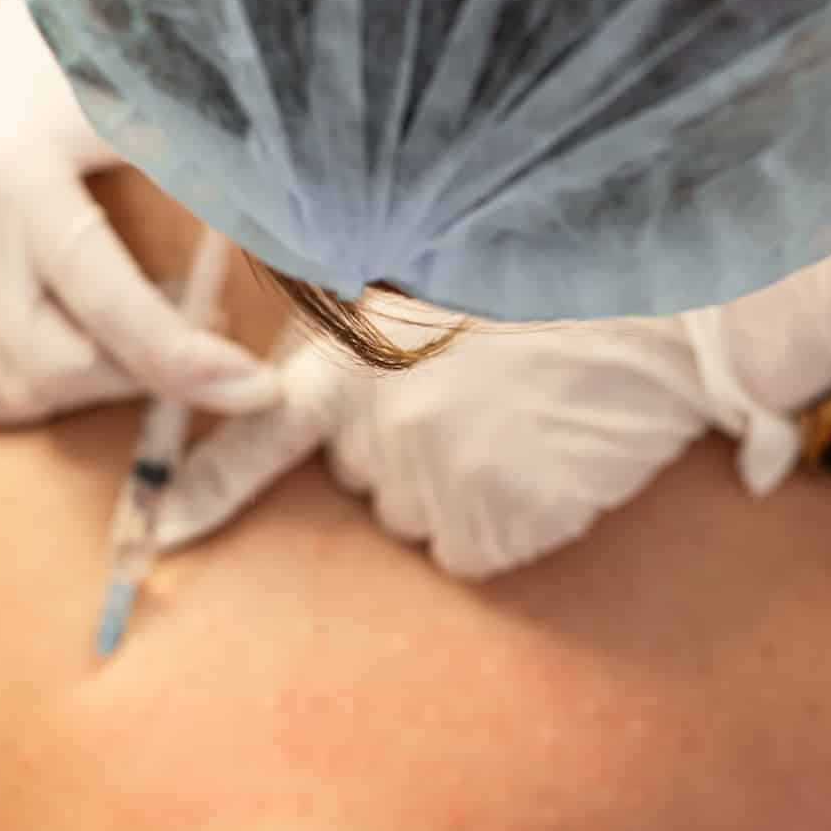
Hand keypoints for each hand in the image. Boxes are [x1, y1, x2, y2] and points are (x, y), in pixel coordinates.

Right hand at [0, 0, 278, 423]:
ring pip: (16, 386)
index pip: (110, 304)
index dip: (189, 363)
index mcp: (23, 175)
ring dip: (96, 384)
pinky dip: (39, 390)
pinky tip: (83, 346)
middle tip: (197, 335)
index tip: (259, 388)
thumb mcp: (155, 96)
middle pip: (57, 364)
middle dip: (142, 374)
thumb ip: (224, 166)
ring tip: (142, 331)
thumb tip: (318, 241)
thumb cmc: (82, 55)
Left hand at [157, 307, 794, 578]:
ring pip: (425, 521)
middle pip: (368, 482)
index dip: (210, 488)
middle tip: (496, 397)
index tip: (158, 536)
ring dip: (471, 492)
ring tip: (536, 421)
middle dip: (419, 455)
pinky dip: (519, 524)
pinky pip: (482, 551)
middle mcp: (378, 415)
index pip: (262, 431)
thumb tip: (338, 389)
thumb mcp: (445, 280)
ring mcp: (432, 469)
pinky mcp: (491, 516)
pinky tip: (556, 461)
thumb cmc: (570, 281)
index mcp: (360, 350)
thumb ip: (385, 335)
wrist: (673, 300)